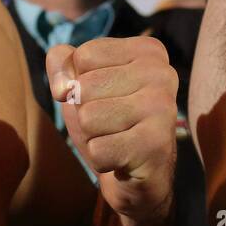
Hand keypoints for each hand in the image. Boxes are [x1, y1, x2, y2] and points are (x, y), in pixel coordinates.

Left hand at [46, 36, 177, 225]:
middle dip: (86, 112)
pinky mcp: (156, 145)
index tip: (105, 95)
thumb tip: (62, 87)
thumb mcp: (81, 81)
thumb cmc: (108, 118)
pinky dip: (100, 159)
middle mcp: (163, 74)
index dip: (80, 81)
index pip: (84, 56)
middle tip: (111, 122)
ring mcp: (163, 109)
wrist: (137, 173)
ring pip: (88, 118)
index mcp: (148, 51)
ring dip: (93, 136)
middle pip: (85, 87)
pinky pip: (98, 150)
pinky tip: (122, 157)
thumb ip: (62, 62)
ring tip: (116, 138)